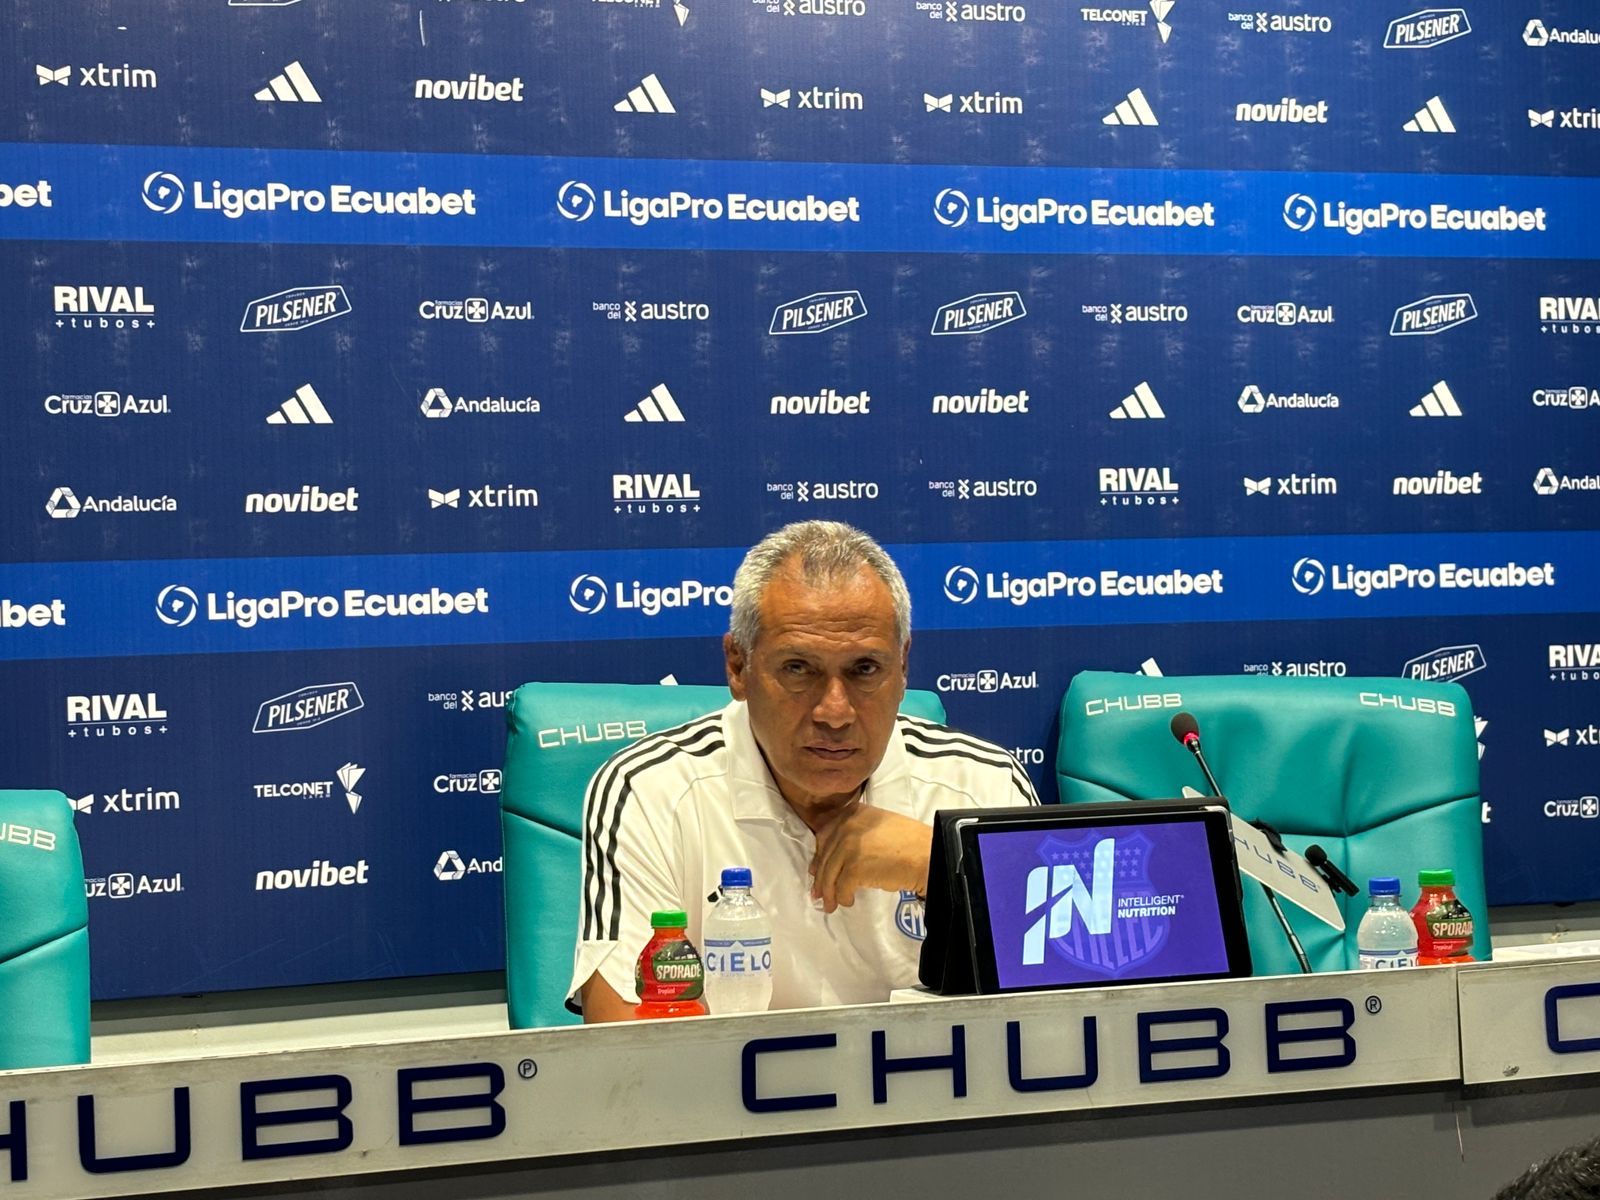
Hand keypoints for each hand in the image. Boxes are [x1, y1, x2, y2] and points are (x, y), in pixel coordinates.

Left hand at [809, 805, 931, 913]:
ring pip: (829, 874)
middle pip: (824, 856)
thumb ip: (856, 832)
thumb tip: (835, 857)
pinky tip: (849, 902)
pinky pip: (841, 887)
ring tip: (831, 905)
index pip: (824, 834)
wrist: (928, 855)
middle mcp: (847, 826)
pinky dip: (843, 897)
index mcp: (853, 813)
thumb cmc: (910, 842)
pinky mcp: (855, 867)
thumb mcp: (879, 825)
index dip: (819, 855)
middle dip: (821, 878)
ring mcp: (849, 846)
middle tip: (819, 894)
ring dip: (829, 893)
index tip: (817, 870)